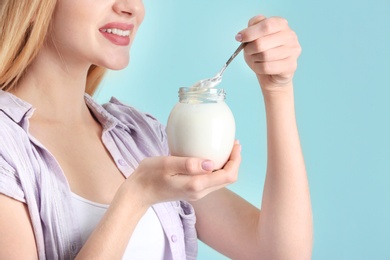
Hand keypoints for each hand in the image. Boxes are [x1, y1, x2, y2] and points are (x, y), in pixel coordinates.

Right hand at [125, 141, 241, 205]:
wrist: (138, 193)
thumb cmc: (149, 175)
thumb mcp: (166, 164)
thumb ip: (188, 164)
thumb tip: (211, 163)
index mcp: (196, 185)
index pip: (228, 176)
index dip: (236, 160)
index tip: (235, 144)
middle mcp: (200, 192)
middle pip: (228, 179)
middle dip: (234, 161)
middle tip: (233, 143)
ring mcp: (196, 193)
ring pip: (221, 180)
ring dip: (227, 165)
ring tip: (225, 147)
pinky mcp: (192, 190)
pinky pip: (211, 180)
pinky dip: (217, 168)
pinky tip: (211, 156)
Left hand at [236, 15, 301, 91]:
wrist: (271, 74)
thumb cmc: (262, 53)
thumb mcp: (254, 37)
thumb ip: (252, 28)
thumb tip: (244, 33)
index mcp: (281, 24)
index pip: (267, 25)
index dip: (250, 32)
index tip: (239, 38)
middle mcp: (290, 36)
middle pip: (262, 42)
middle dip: (249, 48)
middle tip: (247, 51)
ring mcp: (293, 51)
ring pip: (264, 55)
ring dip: (254, 58)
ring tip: (255, 58)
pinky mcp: (291, 66)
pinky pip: (267, 67)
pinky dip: (257, 68)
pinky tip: (259, 67)